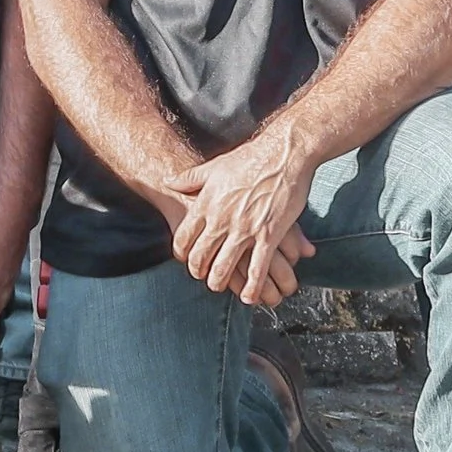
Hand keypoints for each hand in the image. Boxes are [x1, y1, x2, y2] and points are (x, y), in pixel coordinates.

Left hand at [168, 135, 315, 305]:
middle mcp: (222, 219)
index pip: (184, 236)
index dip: (181, 252)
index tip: (183, 258)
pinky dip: (251, 285)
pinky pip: (257, 268)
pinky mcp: (269, 235)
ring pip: (226, 265)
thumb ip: (190, 178)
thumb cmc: (248, 159)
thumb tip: (169, 182)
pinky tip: (248, 295)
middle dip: (198, 270)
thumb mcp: (213, 167)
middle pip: (201, 255)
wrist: (282, 156)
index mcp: (206, 203)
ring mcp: (245, 229)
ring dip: (220, 281)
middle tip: (200, 276)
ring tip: (218, 287)